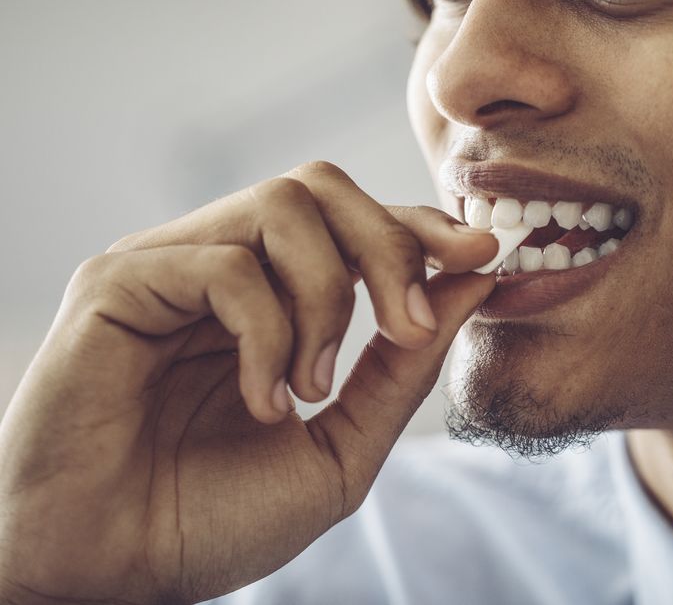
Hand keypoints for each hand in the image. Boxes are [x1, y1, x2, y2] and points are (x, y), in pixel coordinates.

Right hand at [0, 161, 497, 602]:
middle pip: (323, 187)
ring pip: (282, 205)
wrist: (109, 577)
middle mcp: (218, 265)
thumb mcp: (340, 448)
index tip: (483, 254)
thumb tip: (475, 280)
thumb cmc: (210, 519)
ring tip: (312, 387)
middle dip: (389, 245)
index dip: (420, 227)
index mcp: (267, 297)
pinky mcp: (118, 281)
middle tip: (410, 324)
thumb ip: (403, 367)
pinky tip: (261, 400)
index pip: (353, 223)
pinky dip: (266, 333)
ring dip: (324, 298)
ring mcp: (166, 265)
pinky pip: (224, 265)